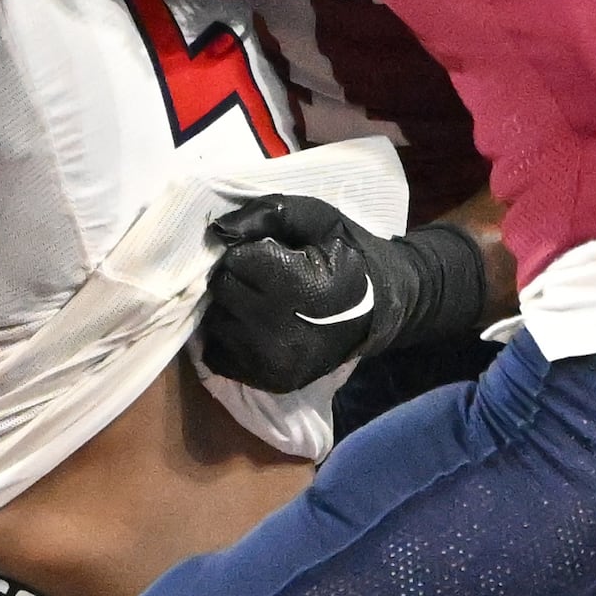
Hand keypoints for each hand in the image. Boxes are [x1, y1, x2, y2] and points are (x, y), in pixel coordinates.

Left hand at [195, 196, 481, 391]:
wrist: (378, 310)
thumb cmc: (346, 257)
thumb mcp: (317, 219)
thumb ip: (267, 213)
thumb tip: (218, 230)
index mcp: (303, 287)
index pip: (236, 261)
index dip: (249, 251)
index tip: (273, 254)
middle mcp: (286, 333)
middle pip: (223, 292)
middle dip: (237, 278)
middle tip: (265, 279)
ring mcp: (277, 363)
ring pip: (216, 324)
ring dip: (230, 310)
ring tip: (262, 304)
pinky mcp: (271, 382)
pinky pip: (219, 355)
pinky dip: (230, 339)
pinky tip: (256, 329)